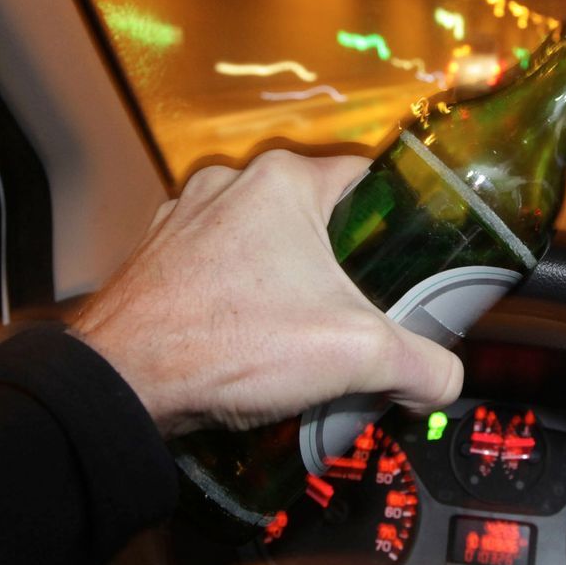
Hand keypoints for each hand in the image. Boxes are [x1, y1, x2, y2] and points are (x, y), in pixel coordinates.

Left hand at [70, 149, 464, 435]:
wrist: (121, 385)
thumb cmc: (225, 346)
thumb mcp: (355, 355)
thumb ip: (420, 364)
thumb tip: (444, 381)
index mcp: (282, 181)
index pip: (366, 179)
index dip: (397, 222)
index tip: (410, 260)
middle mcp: (229, 186)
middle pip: (314, 219)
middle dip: (339, 268)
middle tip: (360, 315)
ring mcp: (184, 220)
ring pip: (260, 245)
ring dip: (284, 285)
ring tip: (301, 338)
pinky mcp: (154, 259)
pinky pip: (214, 270)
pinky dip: (235, 300)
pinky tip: (246, 345)